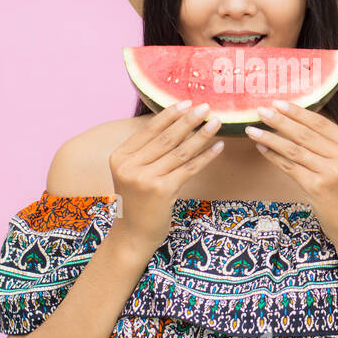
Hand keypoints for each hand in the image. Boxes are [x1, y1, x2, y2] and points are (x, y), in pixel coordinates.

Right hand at [107, 100, 223, 253]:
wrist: (132, 235)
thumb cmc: (136, 202)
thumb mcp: (131, 174)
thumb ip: (145, 152)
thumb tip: (175, 124)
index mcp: (120, 157)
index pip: (148, 130)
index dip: (169, 115)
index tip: (186, 102)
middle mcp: (130, 166)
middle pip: (166, 138)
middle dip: (188, 121)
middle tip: (205, 107)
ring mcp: (145, 179)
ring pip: (180, 152)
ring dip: (201, 136)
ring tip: (216, 122)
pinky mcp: (162, 191)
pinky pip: (189, 169)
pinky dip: (205, 157)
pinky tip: (217, 147)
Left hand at [244, 99, 337, 247]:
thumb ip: (330, 147)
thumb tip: (298, 125)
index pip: (321, 124)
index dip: (298, 112)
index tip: (279, 103)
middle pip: (305, 134)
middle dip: (280, 121)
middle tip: (261, 110)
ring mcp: (330, 173)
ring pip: (294, 149)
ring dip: (270, 138)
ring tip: (252, 129)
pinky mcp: (316, 187)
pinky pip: (289, 167)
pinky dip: (273, 156)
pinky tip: (261, 148)